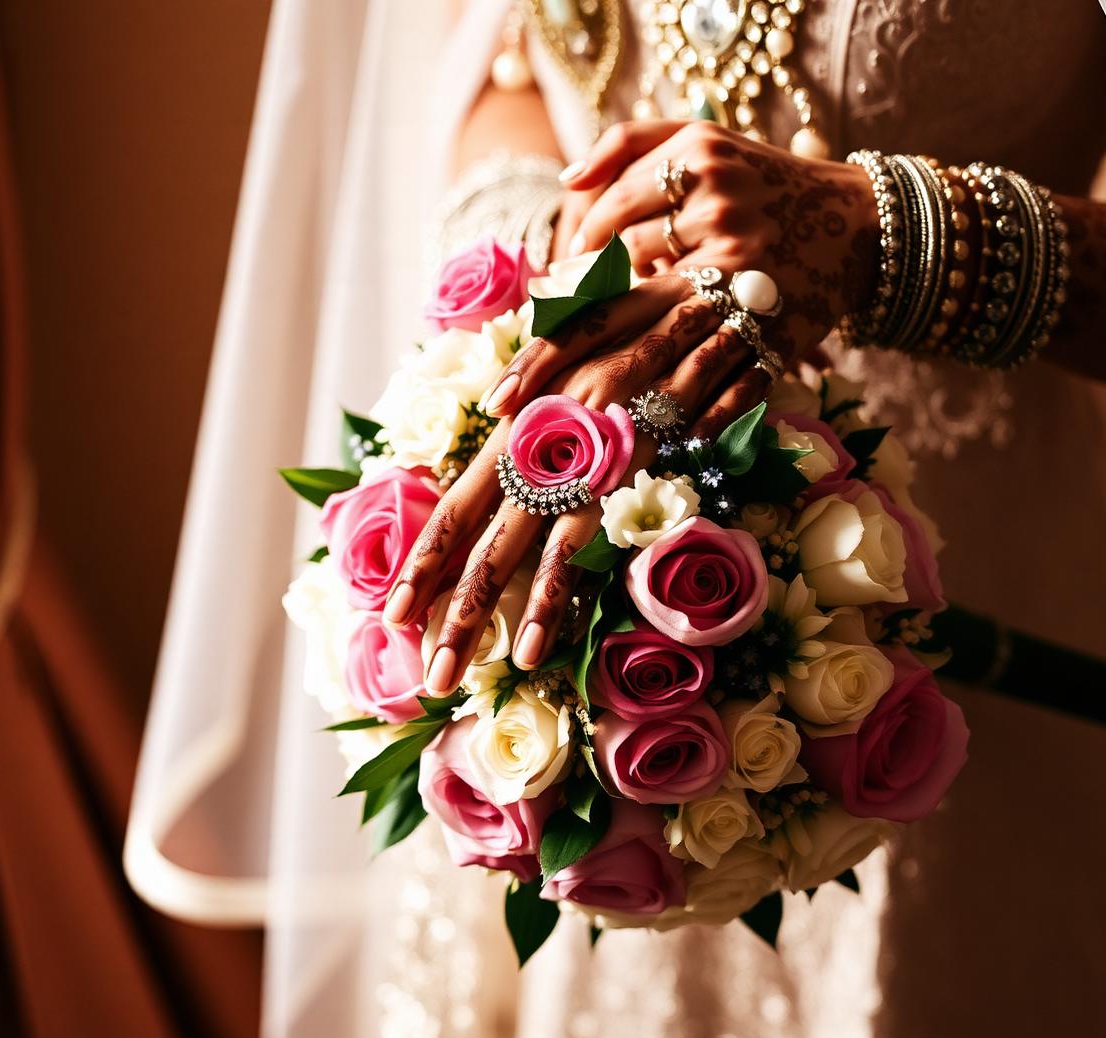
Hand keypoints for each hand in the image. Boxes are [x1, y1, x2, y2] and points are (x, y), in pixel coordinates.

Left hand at [385, 275, 753, 695]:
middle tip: (426, 674)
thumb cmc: (639, 337)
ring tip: (478, 667)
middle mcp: (544, 436)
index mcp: (521, 423)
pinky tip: (538, 641)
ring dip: (505, 611)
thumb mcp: (572, 378)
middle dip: (452, 604)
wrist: (714, 295)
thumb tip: (490, 483)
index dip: (424, 560)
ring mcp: (590, 449)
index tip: (391, 615)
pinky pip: (590, 537)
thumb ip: (534, 432)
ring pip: (532, 543)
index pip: (458, 502)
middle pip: (483, 533)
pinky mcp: (637, 460)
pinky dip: (562, 591)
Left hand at [484, 122, 878, 448]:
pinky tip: (659, 449)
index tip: (550, 287)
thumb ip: (628, 144)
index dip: (570, 259)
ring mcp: (751, 289)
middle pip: (618, 306)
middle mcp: (721, 228)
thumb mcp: (700, 137)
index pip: (607, 225)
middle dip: (552, 359)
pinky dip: (698, 418)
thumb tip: (565, 183)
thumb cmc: (764, 181)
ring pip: (668, 354)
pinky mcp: (780, 338)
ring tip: (566, 442)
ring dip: (614, 402)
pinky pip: (732, 386)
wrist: (863, 224)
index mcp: (697, 175)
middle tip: (504, 402)